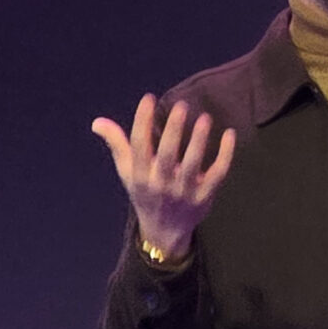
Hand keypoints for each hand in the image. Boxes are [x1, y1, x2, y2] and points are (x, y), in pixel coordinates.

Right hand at [91, 94, 236, 261]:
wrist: (165, 230)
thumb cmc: (145, 192)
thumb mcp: (128, 172)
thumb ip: (117, 145)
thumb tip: (98, 122)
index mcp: (140, 175)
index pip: (139, 145)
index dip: (142, 121)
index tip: (148, 98)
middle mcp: (161, 183)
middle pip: (168, 153)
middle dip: (174, 129)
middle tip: (181, 105)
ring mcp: (184, 191)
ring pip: (193, 163)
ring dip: (199, 139)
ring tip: (204, 117)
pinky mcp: (205, 196)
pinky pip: (218, 173)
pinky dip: (225, 154)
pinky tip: (229, 134)